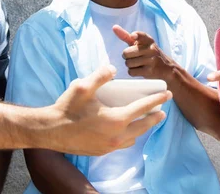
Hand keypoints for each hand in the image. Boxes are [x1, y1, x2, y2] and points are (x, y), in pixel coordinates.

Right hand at [52, 65, 171, 155]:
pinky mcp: (102, 151)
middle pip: (143, 126)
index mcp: (116, 119)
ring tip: (147, 120)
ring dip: (143, 128)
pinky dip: (130, 136)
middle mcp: (117, 135)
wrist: (51, 131)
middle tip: (162, 110)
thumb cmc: (67, 108)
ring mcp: (110, 146)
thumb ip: (100, 75)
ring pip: (134, 137)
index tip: (167, 94)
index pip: (143, 108)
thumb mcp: (83, 86)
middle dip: (155, 117)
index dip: (157, 100)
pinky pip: (123, 144)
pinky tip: (127, 130)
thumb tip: (113, 68)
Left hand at [113, 25, 175, 80]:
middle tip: (134, 57)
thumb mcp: (140, 43)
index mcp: (148, 40)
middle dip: (127, 56)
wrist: (166, 68)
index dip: (136, 36)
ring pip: (128, 63)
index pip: (141, 35)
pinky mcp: (149, 71)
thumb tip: (114, 27)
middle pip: (126, 53)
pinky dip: (133, 72)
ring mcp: (150, 60)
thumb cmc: (148, 53)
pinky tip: (140, 69)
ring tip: (138, 63)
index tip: (133, 37)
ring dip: (130, 65)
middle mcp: (150, 49)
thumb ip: (126, 36)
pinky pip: (131, 72)